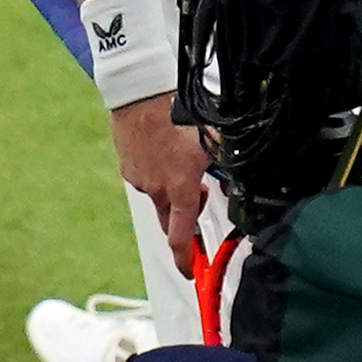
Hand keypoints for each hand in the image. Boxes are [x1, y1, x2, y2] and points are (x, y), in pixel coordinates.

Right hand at [112, 94, 208, 276]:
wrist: (142, 91)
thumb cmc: (179, 110)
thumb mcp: (212, 137)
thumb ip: (222, 160)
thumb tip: (234, 174)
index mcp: (180, 186)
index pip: (181, 236)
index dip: (185, 259)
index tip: (190, 270)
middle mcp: (157, 188)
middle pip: (170, 218)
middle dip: (184, 217)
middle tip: (199, 194)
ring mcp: (140, 178)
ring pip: (159, 193)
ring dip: (172, 186)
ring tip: (182, 155)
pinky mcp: (127, 166)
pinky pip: (146, 176)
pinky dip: (157, 170)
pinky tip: (165, 146)